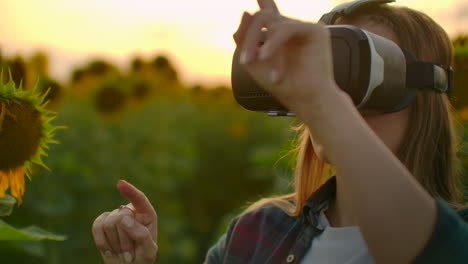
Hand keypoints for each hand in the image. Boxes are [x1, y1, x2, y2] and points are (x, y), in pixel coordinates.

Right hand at [92, 180, 157, 263]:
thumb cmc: (142, 259)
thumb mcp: (148, 250)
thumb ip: (141, 234)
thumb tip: (123, 217)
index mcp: (146, 215)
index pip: (139, 199)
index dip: (130, 191)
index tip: (120, 184)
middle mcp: (131, 212)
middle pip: (121, 216)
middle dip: (124, 239)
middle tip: (130, 254)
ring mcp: (115, 217)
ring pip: (108, 222)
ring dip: (114, 243)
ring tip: (122, 253)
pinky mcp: (102, 223)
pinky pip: (96, 226)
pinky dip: (102, 241)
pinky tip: (109, 251)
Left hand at [233, 0, 340, 115]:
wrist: (306, 100)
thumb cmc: (283, 85)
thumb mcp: (254, 62)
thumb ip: (245, 39)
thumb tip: (245, 11)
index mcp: (279, 35)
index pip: (269, 12)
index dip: (263, 2)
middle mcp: (292, 28)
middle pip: (262, 17)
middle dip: (249, 37)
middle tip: (247, 61)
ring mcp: (303, 28)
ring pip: (272, 22)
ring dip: (262, 45)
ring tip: (261, 64)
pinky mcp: (315, 30)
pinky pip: (286, 28)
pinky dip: (274, 43)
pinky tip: (267, 56)